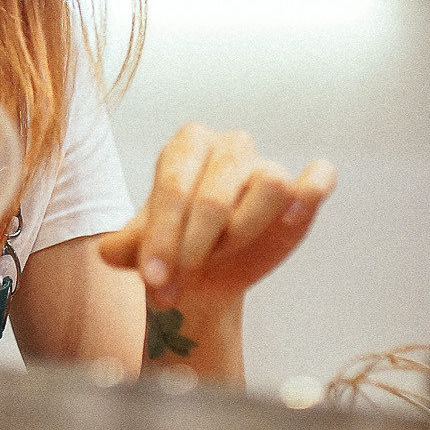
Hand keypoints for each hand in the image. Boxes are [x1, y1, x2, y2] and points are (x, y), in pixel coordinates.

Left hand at [97, 123, 334, 310]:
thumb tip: (109, 252)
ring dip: (243, 232)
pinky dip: (313, 189)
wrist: (200, 271)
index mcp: (186, 145)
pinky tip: (293, 213)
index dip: (164, 238)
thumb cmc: (170, 246)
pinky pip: (319, 178)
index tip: (155, 280)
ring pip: (269, 186)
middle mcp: (229, 146)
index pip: (174, 188)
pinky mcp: (301, 191)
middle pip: (217, 195)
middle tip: (178, 284)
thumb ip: (127, 246)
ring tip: (222, 256)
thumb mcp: (141, 246)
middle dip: (194, 247)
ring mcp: (267, 166)